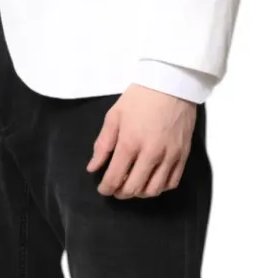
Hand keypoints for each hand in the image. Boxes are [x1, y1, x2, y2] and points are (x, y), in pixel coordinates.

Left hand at [87, 84, 195, 198]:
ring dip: (139, 193)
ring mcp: (169, 156)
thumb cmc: (139, 98)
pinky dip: (159, 188)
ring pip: (153, 190)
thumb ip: (103, 144)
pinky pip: (171, 183)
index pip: (115, 177)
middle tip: (115, 189)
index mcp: (130, 143)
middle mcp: (150, 154)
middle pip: (133, 188)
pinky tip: (151, 181)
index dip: (106, 188)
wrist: (171, 84)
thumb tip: (93, 168)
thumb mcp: (114, 116)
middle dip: (120, 193)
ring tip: (133, 186)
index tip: (103, 188)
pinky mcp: (183, 155)